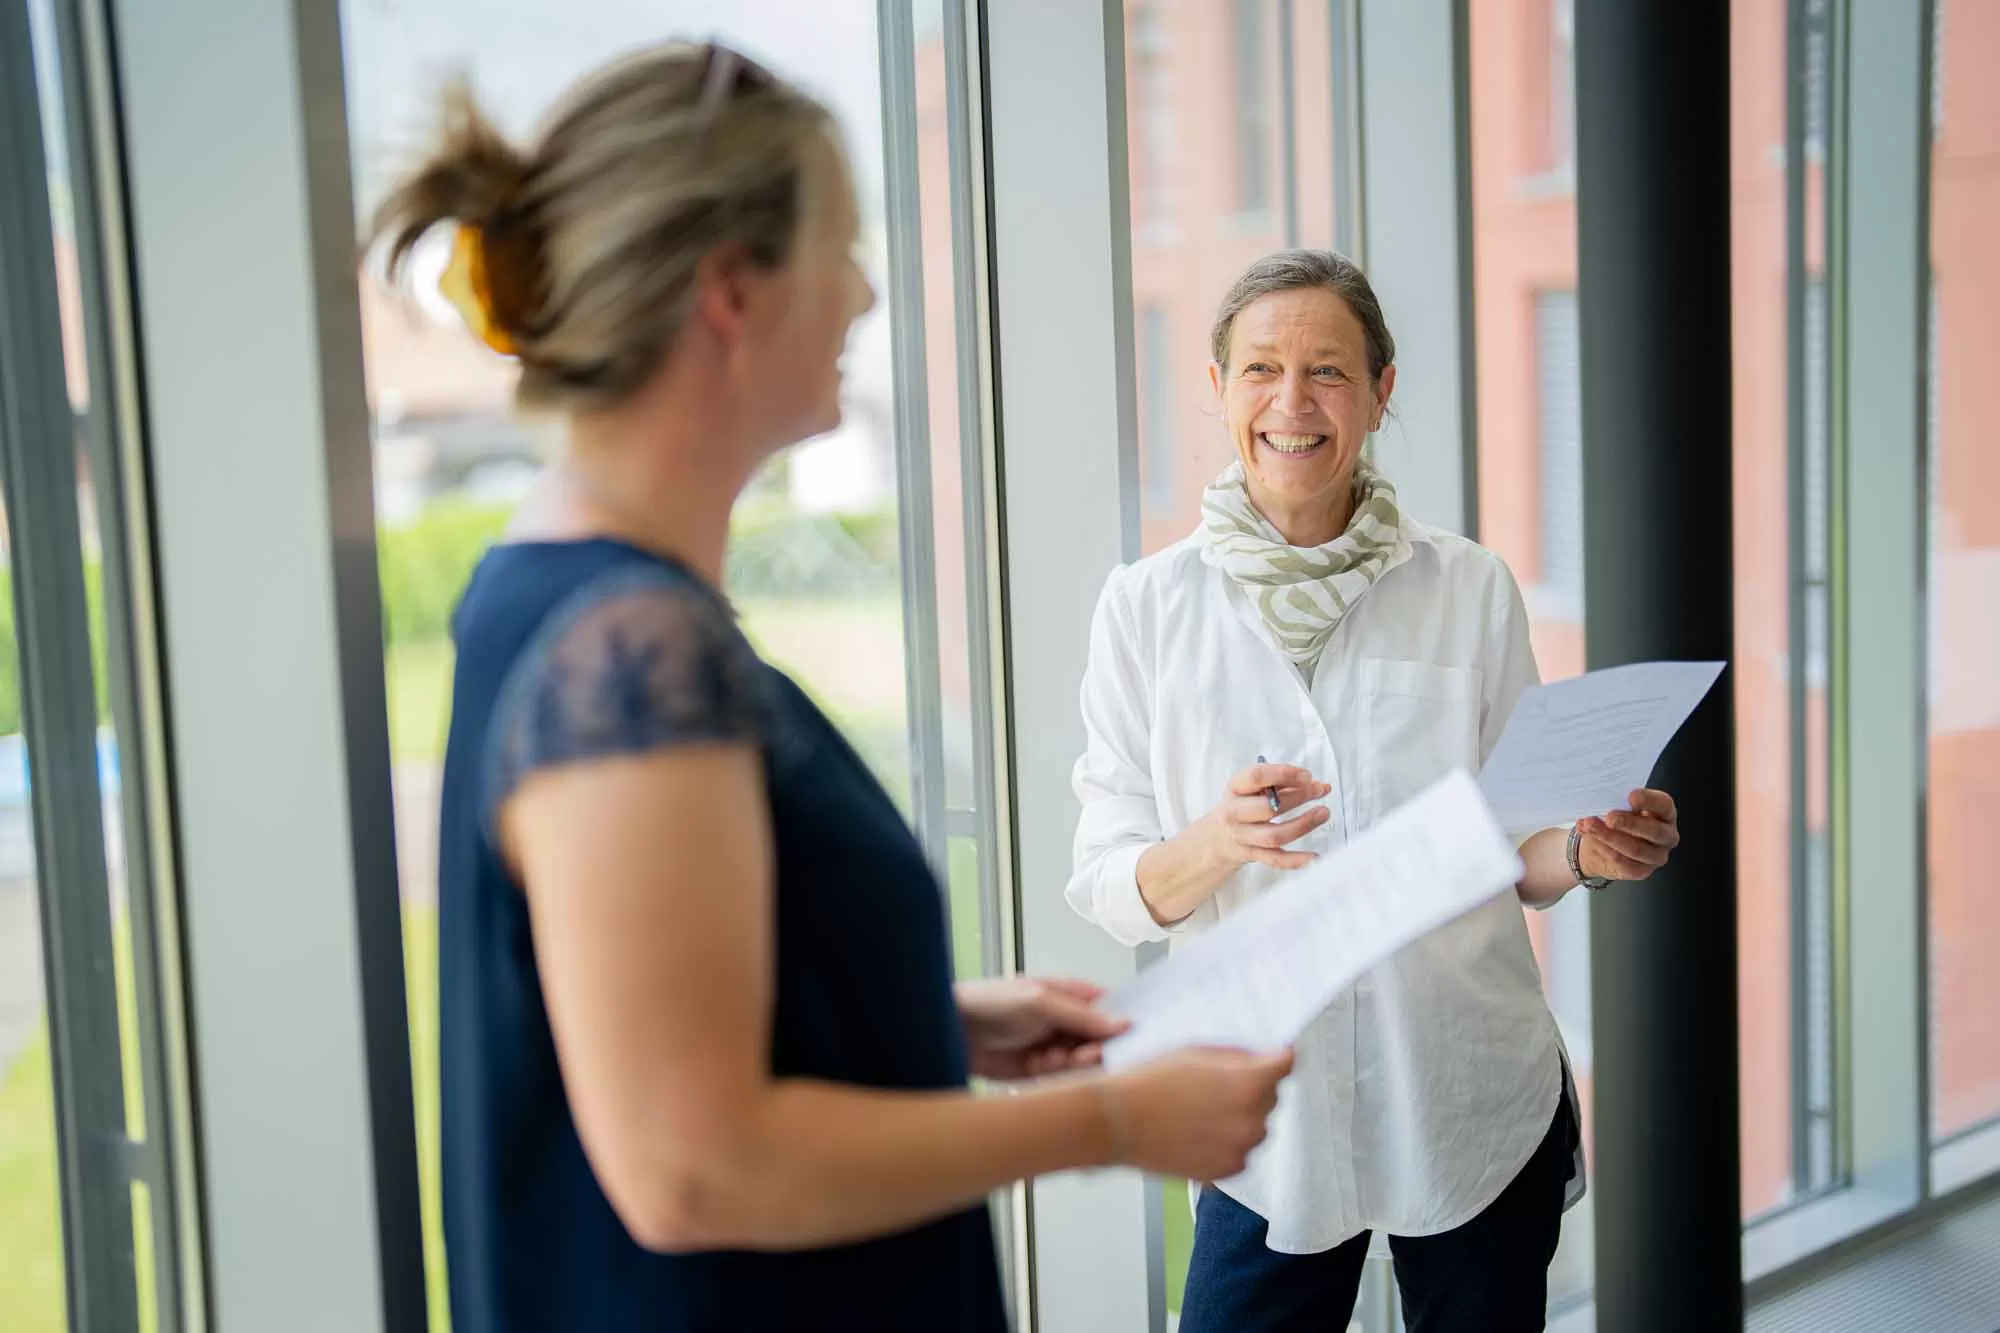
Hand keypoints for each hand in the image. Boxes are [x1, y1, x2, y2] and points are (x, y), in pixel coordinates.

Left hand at [957, 977, 1129, 1080]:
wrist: (952, 1031)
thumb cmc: (990, 1003)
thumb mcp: (1039, 1001)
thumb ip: (1081, 1015)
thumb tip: (1122, 1023)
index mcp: (1071, 995)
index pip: (1110, 1011)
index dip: (1118, 1026)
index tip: (1119, 1040)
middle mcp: (1066, 1022)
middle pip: (1100, 1042)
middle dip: (1092, 1051)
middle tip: (1078, 1055)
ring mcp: (1054, 1047)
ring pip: (1083, 1064)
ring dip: (1069, 1065)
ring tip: (1047, 1058)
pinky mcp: (1040, 1071)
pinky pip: (1063, 1079)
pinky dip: (1054, 1076)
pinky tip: (1037, 1067)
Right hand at [1100, 1047, 1292, 1181]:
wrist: (1117, 1122)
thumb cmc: (1149, 1083)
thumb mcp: (1195, 1052)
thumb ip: (1237, 1055)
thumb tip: (1261, 1058)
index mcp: (1249, 1083)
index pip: (1286, 1065)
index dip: (1277, 1057)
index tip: (1272, 1057)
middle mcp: (1252, 1119)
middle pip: (1271, 1097)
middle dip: (1253, 1088)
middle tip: (1216, 1085)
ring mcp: (1240, 1149)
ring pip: (1257, 1126)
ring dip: (1240, 1117)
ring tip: (1201, 1111)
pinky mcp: (1226, 1171)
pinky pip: (1241, 1152)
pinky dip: (1227, 1142)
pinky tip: (1197, 1131)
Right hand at [1200, 763, 1332, 871]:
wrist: (1215, 838)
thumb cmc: (1240, 807)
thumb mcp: (1249, 788)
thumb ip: (1279, 783)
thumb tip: (1316, 784)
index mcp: (1235, 789)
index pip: (1257, 777)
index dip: (1284, 774)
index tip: (1307, 775)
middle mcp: (1234, 813)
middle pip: (1268, 807)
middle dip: (1298, 797)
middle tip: (1319, 791)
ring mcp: (1242, 836)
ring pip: (1274, 835)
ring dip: (1303, 824)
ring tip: (1323, 813)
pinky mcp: (1251, 855)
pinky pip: (1275, 859)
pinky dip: (1295, 860)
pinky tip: (1314, 857)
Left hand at [1577, 789, 1679, 881]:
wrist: (1598, 846)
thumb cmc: (1614, 821)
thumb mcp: (1616, 806)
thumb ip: (1615, 803)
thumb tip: (1600, 801)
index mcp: (1664, 813)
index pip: (1664, 805)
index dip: (1649, 800)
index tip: (1631, 796)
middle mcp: (1666, 835)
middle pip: (1654, 831)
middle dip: (1630, 823)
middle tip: (1610, 817)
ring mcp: (1656, 856)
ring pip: (1636, 849)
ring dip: (1610, 837)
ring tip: (1591, 826)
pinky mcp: (1642, 871)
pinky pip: (1624, 863)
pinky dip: (1605, 850)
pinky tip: (1592, 839)